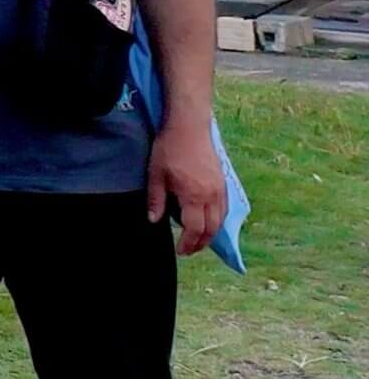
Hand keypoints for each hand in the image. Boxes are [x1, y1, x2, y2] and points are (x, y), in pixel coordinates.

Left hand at [149, 119, 225, 256]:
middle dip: (201, 244)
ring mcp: (220, 189)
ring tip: (198, 240)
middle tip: (188, 250)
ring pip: (220, 220)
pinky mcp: (223, 182)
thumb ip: (156, 200)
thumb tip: (153, 221)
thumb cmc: (169, 149)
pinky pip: (224, 209)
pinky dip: (218, 220)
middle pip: (211, 229)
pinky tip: (208, 221)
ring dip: (211, 234)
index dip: (188, 244)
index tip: (180, 251)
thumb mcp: (155, 174)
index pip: (195, 229)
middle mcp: (211, 196)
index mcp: (194, 196)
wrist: (189, 127)